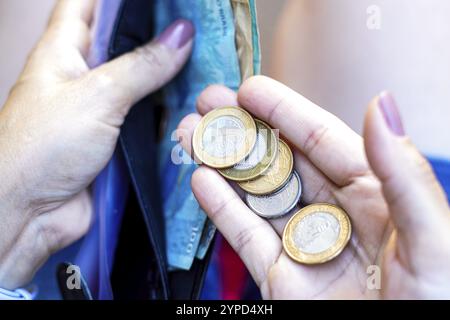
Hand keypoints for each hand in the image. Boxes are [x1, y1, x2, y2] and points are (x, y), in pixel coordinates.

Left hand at [0, 0, 193, 288]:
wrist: (29, 214)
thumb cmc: (45, 146)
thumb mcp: (97, 96)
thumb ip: (141, 66)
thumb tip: (183, 34)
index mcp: (63, 51)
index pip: (88, 4)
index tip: (162, 0)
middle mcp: (82, 76)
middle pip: (122, 43)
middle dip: (156, 34)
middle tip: (196, 28)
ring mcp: (100, 109)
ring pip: (139, 82)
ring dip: (167, 76)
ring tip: (206, 61)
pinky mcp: (115, 139)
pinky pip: (146, 118)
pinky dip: (167, 112)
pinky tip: (194, 105)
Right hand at [177, 76, 449, 298]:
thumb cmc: (437, 307)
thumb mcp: (434, 240)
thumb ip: (404, 174)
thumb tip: (381, 106)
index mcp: (378, 198)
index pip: (324, 142)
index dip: (285, 112)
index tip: (251, 90)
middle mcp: (337, 217)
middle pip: (282, 163)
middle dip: (245, 131)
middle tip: (211, 103)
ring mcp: (305, 247)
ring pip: (258, 196)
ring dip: (225, 164)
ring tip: (195, 134)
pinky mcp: (280, 280)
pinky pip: (246, 238)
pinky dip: (222, 209)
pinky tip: (203, 181)